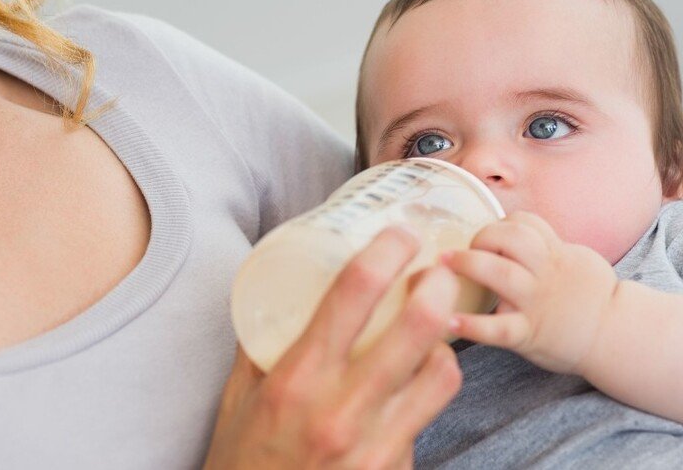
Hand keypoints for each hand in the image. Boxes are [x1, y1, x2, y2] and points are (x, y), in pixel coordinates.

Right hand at [204, 227, 462, 468]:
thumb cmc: (242, 460)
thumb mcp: (239, 396)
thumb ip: (263, 343)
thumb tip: (284, 288)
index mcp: (295, 379)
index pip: (353, 293)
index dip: (387, 251)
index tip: (399, 235)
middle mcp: (341, 411)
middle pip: (419, 327)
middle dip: (438, 284)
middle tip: (436, 270)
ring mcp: (375, 448)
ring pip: (442, 375)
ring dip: (443, 344)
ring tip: (433, 332)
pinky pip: (426, 422)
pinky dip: (424, 397)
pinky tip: (409, 391)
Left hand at [442, 211, 618, 374]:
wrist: (615, 336)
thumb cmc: (589, 298)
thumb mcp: (575, 260)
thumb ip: (546, 246)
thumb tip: (513, 229)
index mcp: (555, 255)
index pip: (527, 223)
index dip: (503, 223)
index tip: (491, 233)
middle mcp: (544, 275)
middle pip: (512, 239)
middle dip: (483, 236)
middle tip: (465, 247)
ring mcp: (536, 303)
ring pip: (501, 273)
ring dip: (468, 264)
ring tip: (443, 264)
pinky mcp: (529, 333)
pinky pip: (498, 328)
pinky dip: (473, 326)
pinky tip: (451, 321)